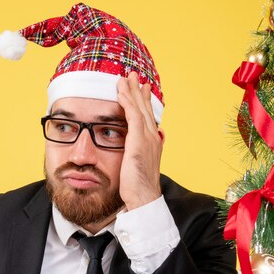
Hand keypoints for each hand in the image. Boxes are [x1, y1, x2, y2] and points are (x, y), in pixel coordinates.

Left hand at [116, 71, 163, 209]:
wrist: (144, 198)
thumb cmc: (139, 188)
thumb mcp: (140, 166)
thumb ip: (141, 153)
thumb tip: (147, 142)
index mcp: (153, 143)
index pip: (148, 117)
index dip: (144, 102)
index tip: (142, 89)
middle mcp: (153, 137)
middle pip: (145, 108)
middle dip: (139, 91)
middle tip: (134, 76)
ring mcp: (147, 138)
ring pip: (139, 108)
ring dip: (132, 91)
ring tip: (125, 78)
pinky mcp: (138, 141)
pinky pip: (132, 116)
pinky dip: (127, 102)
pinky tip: (121, 92)